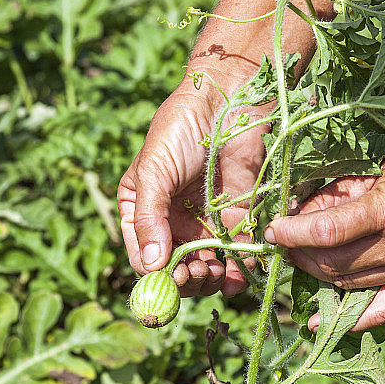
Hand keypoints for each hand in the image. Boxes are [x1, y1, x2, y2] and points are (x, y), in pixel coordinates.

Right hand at [118, 77, 266, 296]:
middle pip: (176, 270)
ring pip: (207, 268)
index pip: (144, 257)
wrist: (227, 102)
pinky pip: (237, 254)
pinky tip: (240, 273)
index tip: (174, 279)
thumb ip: (150, 218)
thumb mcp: (153, 171)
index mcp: (144, 212)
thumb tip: (152, 265)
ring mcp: (206, 223)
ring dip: (212, 280)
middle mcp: (173, 223)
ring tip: (217, 272)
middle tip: (200, 274)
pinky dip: (239, 269)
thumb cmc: (180, 129)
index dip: (157, 276)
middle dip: (187, 280)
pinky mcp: (238, 219)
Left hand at [264, 135, 384, 330]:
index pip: (328, 233)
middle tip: (283, 242)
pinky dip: (348, 320)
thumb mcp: (375, 165)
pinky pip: (381, 310)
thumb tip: (296, 217)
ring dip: (316, 275)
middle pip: (334, 264)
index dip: (292, 234)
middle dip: (298, 255)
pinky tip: (319, 324)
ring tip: (299, 259)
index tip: (272, 229)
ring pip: (349, 286)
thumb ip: (336, 193)